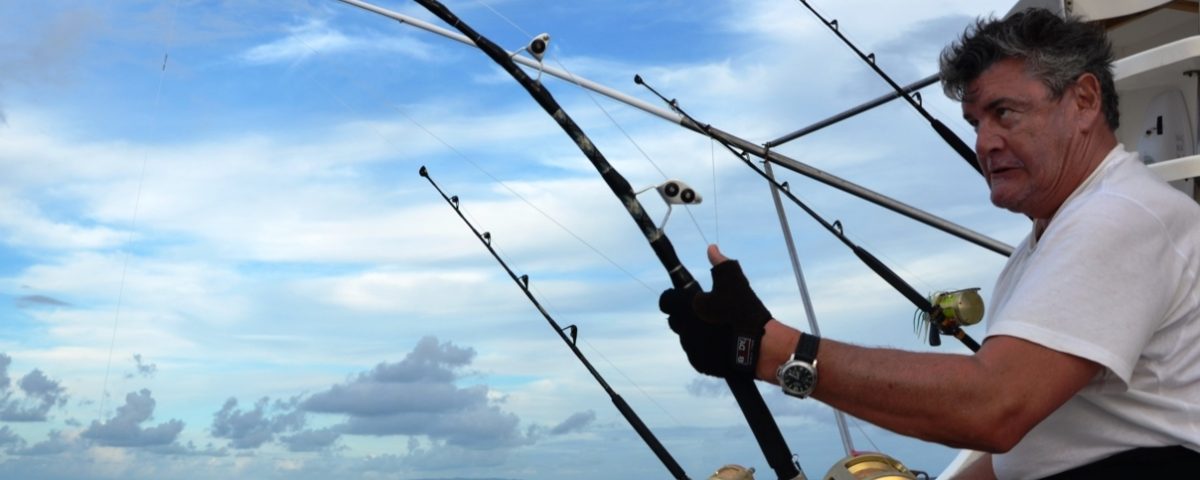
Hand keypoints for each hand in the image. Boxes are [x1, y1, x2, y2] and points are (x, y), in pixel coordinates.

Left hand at [659, 245, 772, 377]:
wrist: (761, 347)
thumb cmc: (744, 311)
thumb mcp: (734, 281)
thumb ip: (720, 264)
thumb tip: (711, 249)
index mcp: (685, 307)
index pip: (665, 301)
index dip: (674, 297)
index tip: (688, 297)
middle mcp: (683, 329)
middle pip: (675, 319)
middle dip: (685, 314)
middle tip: (706, 311)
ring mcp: (691, 348)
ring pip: (686, 337)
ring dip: (694, 331)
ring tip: (717, 328)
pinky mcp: (700, 364)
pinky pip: (696, 352)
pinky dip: (704, 347)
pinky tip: (720, 343)